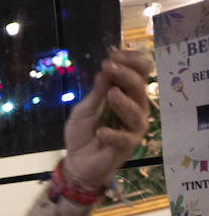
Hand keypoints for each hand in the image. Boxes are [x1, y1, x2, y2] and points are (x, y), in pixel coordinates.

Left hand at [63, 50, 151, 190]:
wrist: (77, 161)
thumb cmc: (83, 132)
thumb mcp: (84, 108)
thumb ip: (97, 91)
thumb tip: (106, 67)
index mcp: (127, 95)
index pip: (139, 73)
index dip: (129, 61)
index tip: (112, 54)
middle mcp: (136, 108)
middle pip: (139, 87)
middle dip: (125, 75)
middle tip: (109, 66)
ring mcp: (134, 127)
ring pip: (136, 112)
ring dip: (124, 102)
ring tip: (111, 94)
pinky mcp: (127, 146)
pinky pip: (124, 139)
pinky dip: (113, 135)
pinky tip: (101, 132)